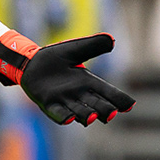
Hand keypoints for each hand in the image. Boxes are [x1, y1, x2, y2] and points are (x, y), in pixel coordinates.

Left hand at [0, 32, 135, 125]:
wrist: (30, 61)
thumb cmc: (55, 57)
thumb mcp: (75, 49)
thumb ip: (93, 46)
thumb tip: (112, 40)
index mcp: (89, 82)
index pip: (109, 92)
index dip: (119, 100)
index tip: (129, 106)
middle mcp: (79, 94)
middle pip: (97, 105)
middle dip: (105, 110)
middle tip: (112, 113)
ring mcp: (64, 100)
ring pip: (80, 111)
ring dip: (87, 115)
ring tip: (94, 117)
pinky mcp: (48, 103)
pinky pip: (58, 113)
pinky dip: (64, 117)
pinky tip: (70, 119)